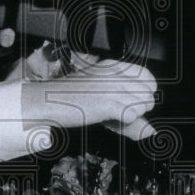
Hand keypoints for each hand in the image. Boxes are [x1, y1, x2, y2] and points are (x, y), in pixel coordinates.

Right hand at [21, 56, 156, 129]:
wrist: (45, 101)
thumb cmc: (66, 97)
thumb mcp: (96, 88)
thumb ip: (121, 99)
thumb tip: (150, 129)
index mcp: (112, 65)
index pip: (146, 75)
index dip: (145, 91)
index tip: (135, 99)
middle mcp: (114, 74)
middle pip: (149, 92)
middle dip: (141, 106)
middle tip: (123, 111)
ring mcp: (112, 88)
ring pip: (144, 105)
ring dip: (133, 115)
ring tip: (113, 115)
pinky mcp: (108, 104)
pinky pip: (133, 116)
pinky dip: (124, 123)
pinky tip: (109, 118)